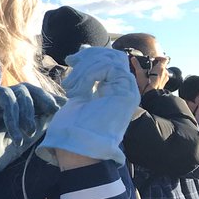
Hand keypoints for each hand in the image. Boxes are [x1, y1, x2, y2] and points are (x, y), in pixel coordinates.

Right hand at [0, 82, 62, 191]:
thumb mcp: (21, 140)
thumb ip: (37, 125)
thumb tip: (59, 112)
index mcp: (13, 110)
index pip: (35, 98)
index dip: (50, 101)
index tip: (64, 107)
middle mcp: (3, 101)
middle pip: (30, 89)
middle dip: (45, 100)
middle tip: (55, 111)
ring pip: (20, 91)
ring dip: (28, 111)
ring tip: (27, 132)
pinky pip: (5, 96)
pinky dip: (13, 113)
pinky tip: (13, 130)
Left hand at [37, 46, 139, 166]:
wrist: (77, 147)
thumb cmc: (74, 126)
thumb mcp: (78, 92)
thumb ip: (85, 75)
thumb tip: (83, 51)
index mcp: (113, 88)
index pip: (111, 59)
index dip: (91, 54)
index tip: (72, 59)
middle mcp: (124, 89)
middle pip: (112, 56)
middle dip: (88, 56)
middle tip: (71, 63)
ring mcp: (128, 92)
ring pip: (110, 60)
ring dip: (84, 68)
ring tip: (70, 85)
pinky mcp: (127, 94)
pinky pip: (109, 69)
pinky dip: (89, 74)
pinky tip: (78, 90)